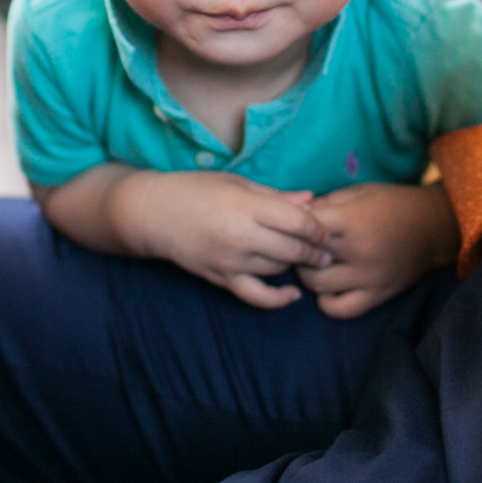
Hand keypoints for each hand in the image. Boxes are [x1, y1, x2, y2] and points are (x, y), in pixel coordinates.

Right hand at [113, 170, 330, 309]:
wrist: (155, 214)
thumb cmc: (197, 190)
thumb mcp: (237, 183)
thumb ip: (276, 196)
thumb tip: (312, 200)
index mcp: (245, 206)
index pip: (297, 222)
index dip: (317, 227)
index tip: (324, 229)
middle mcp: (240, 236)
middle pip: (292, 249)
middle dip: (314, 251)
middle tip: (326, 249)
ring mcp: (230, 261)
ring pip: (278, 270)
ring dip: (294, 265)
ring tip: (302, 257)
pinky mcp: (221, 278)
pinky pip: (256, 297)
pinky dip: (277, 299)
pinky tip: (292, 295)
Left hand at [298, 183, 459, 319]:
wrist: (434, 227)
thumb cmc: (393, 204)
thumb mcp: (359, 193)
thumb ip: (326, 203)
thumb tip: (295, 214)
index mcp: (353, 220)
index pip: (306, 227)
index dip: (295, 224)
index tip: (294, 223)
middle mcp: (358, 251)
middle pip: (307, 256)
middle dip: (297, 249)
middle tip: (297, 244)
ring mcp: (368, 277)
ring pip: (317, 284)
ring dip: (307, 274)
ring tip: (311, 264)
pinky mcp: (377, 295)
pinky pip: (340, 309)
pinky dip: (326, 302)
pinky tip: (328, 288)